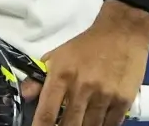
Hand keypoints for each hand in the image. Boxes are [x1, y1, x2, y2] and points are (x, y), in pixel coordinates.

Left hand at [26, 1, 148, 125]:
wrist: (122, 32)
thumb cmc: (88, 45)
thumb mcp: (59, 55)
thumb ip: (41, 77)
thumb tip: (25, 95)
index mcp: (62, 75)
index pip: (47, 112)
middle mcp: (82, 88)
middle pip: (69, 125)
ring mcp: (104, 96)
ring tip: (80, 124)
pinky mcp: (123, 101)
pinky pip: (111, 125)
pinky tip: (97, 123)